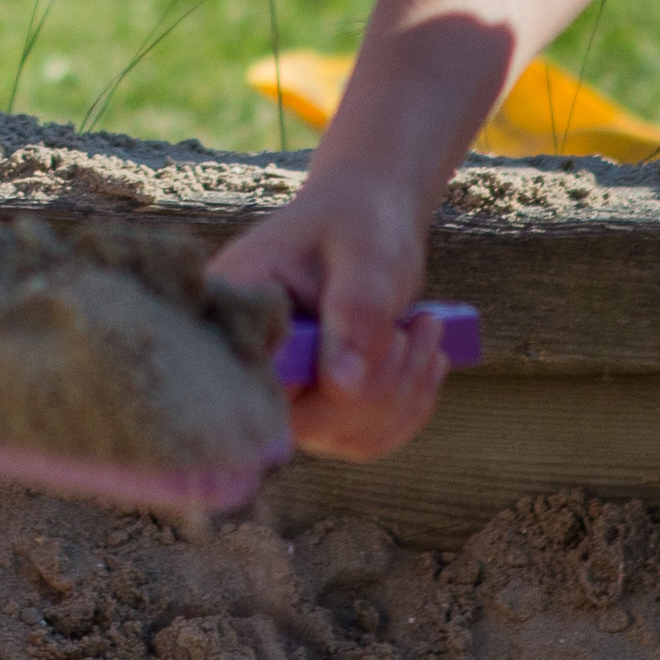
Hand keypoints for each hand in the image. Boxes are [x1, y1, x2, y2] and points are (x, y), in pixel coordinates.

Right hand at [208, 175, 454, 463]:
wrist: (368, 219)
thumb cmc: (359, 222)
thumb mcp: (365, 255)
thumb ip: (354, 313)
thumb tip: (343, 388)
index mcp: (233, 310)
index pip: (246, 385)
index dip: (304, 395)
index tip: (366, 370)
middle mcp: (250, 362)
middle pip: (304, 424)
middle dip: (378, 386)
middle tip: (419, 325)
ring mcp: (285, 394)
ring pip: (346, 437)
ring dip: (404, 392)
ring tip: (425, 328)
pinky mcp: (320, 411)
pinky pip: (368, 439)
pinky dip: (410, 406)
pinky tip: (425, 357)